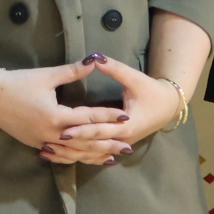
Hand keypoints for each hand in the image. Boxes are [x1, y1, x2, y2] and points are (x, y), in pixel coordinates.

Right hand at [0, 61, 133, 165]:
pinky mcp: (36, 144)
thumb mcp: (47, 76)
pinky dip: (75, 157)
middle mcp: (52, 134)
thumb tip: (94, 61)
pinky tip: (84, 158)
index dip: (108, 117)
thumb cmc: (18, 83)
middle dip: (107, 144)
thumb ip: (73, 71)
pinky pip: (61, 155)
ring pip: (73, 153)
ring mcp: (43, 142)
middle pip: (85, 142)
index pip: (89, 118)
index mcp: (56, 116)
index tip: (126, 117)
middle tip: (128, 147)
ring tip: (112, 157)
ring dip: (93, 155)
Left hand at [46, 52, 184, 162]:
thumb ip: (114, 68)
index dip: (81, 130)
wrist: (168, 106)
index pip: (99, 130)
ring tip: (46, 152)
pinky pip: (93, 154)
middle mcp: (121, 140)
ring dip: (69, 154)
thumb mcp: (134, 78)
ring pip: (91, 154)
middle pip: (92, 145)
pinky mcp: (115, 145)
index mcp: (126, 126)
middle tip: (47, 144)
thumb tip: (96, 57)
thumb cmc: (152, 91)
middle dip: (70, 145)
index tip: (62, 130)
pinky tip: (58, 155)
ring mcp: (118, 145)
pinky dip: (76, 155)